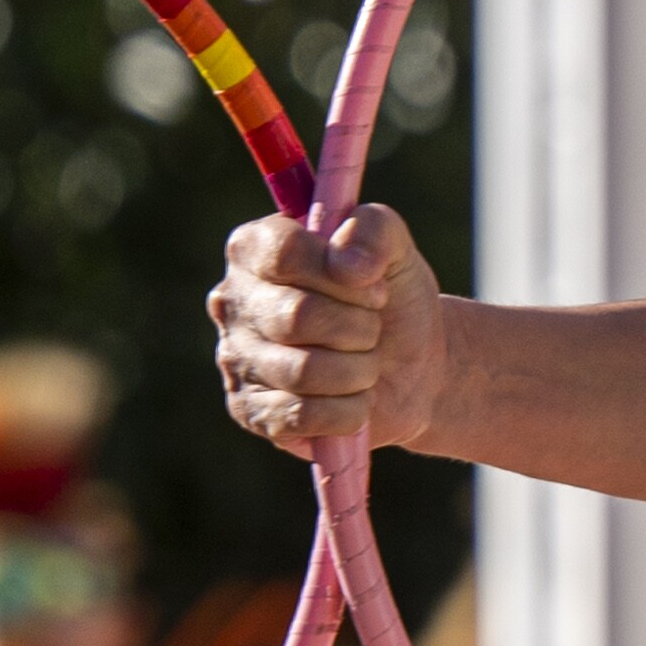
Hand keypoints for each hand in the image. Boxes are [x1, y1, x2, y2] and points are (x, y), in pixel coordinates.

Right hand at [211, 207, 446, 455]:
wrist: (412, 368)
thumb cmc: (390, 301)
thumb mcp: (395, 248)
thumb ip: (374, 230)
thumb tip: (346, 263)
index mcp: (255, 248)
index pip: (284, 253)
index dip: (342, 276)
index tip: (374, 287)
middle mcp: (233, 301)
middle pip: (297, 316)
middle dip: (359, 327)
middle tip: (373, 330)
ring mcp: (235, 358)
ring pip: (302, 371)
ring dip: (358, 371)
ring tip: (366, 364)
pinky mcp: (248, 410)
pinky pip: (300, 415)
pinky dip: (347, 411)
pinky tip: (354, 399)